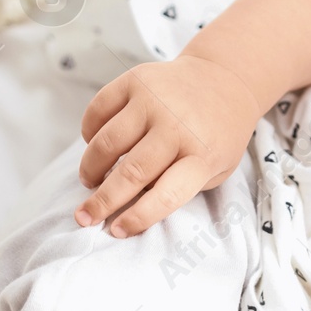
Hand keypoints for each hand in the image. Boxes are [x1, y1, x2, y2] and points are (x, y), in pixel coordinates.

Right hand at [73, 53, 263, 237]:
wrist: (225, 80)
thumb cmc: (217, 135)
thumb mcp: (216, 168)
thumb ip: (181, 185)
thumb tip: (133, 202)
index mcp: (203, 155)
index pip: (167, 194)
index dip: (139, 217)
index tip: (116, 230)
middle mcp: (177, 127)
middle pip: (131, 173)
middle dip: (102, 202)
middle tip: (85, 218)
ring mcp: (155, 101)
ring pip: (107, 143)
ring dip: (91, 168)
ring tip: (90, 181)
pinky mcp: (136, 80)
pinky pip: (98, 110)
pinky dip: (89, 132)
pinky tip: (94, 144)